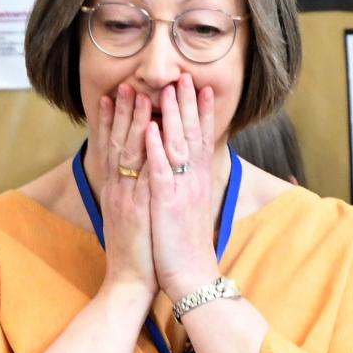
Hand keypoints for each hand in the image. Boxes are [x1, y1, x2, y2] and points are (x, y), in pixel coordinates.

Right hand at [92, 82, 155, 292]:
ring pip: (128, 152)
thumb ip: (129, 194)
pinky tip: (152, 130)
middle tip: (126, 84)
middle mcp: (117, 190)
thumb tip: (134, 176)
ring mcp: (126, 197)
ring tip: (138, 94)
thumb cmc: (136, 252)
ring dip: (133, 122)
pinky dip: (147, 150)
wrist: (130, 283)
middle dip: (122, 113)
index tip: (112, 96)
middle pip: (117, 144)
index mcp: (115, 191)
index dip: (110, 122)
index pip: (110, 149)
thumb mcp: (128, 218)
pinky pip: (142, 173)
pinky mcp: (138, 208)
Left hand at [145, 71, 224, 302]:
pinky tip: (151, 127)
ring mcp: (179, 190)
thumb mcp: (189, 210)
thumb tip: (187, 169)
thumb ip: (188, 186)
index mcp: (197, 182)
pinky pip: (161, 170)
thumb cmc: (184, 246)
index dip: (201, 113)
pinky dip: (156, 147)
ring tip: (168, 88)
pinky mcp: (165, 203)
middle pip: (191, 134)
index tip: (201, 88)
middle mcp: (192, 181)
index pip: (201, 139)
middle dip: (187, 104)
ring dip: (171, 115)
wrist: (190, 276)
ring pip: (176, 145)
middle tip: (186, 75)